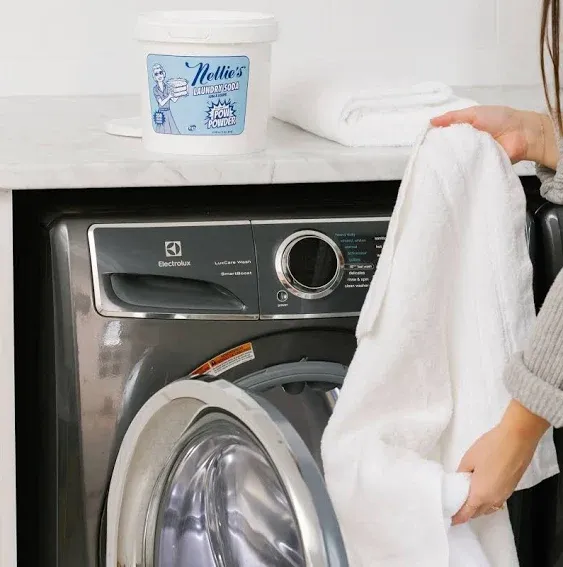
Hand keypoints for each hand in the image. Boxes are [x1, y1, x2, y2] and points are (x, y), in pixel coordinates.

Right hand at [431, 106, 557, 168]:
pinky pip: (466, 170)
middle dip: (437, 153)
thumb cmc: (499, 119)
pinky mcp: (478, 168)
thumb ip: (452, 117)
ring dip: (447, 162)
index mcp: (464, 130)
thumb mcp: (473, 113)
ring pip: (455, 161)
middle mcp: (466, 145)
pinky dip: (459, 170)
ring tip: (431, 166)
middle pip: (447, 150)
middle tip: (423, 157)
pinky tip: (447, 172)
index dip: (433, 139)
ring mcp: (471, 157)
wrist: (521, 133)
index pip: (444, 136)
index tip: (420, 143)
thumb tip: (431, 122)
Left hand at [452, 401, 548, 524]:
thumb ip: (461, 474)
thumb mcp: (468, 459)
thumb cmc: (490, 448)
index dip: (456, 518)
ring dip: (477, 508)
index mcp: (480, 495)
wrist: (517, 440)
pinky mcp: (511, 489)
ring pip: (488, 509)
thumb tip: (460, 481)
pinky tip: (481, 491)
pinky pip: (496, 502)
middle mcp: (494, 500)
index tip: (448, 518)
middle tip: (455, 506)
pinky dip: (487, 502)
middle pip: (477, 513)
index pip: (466, 514)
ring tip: (466, 500)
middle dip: (466, 513)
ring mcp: (504, 495)